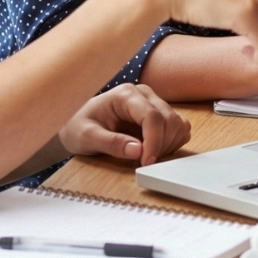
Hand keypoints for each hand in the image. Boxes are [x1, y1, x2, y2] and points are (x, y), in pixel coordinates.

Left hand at [60, 84, 191, 162]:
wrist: (78, 125)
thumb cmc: (79, 127)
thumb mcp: (87, 137)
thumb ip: (111, 143)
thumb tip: (138, 150)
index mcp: (126, 95)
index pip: (152, 115)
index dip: (154, 141)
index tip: (146, 162)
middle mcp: (144, 94)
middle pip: (169, 120)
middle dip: (160, 146)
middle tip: (143, 163)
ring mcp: (154, 102)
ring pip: (177, 124)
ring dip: (168, 145)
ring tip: (146, 156)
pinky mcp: (160, 114)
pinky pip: (179, 128)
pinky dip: (172, 143)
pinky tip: (154, 151)